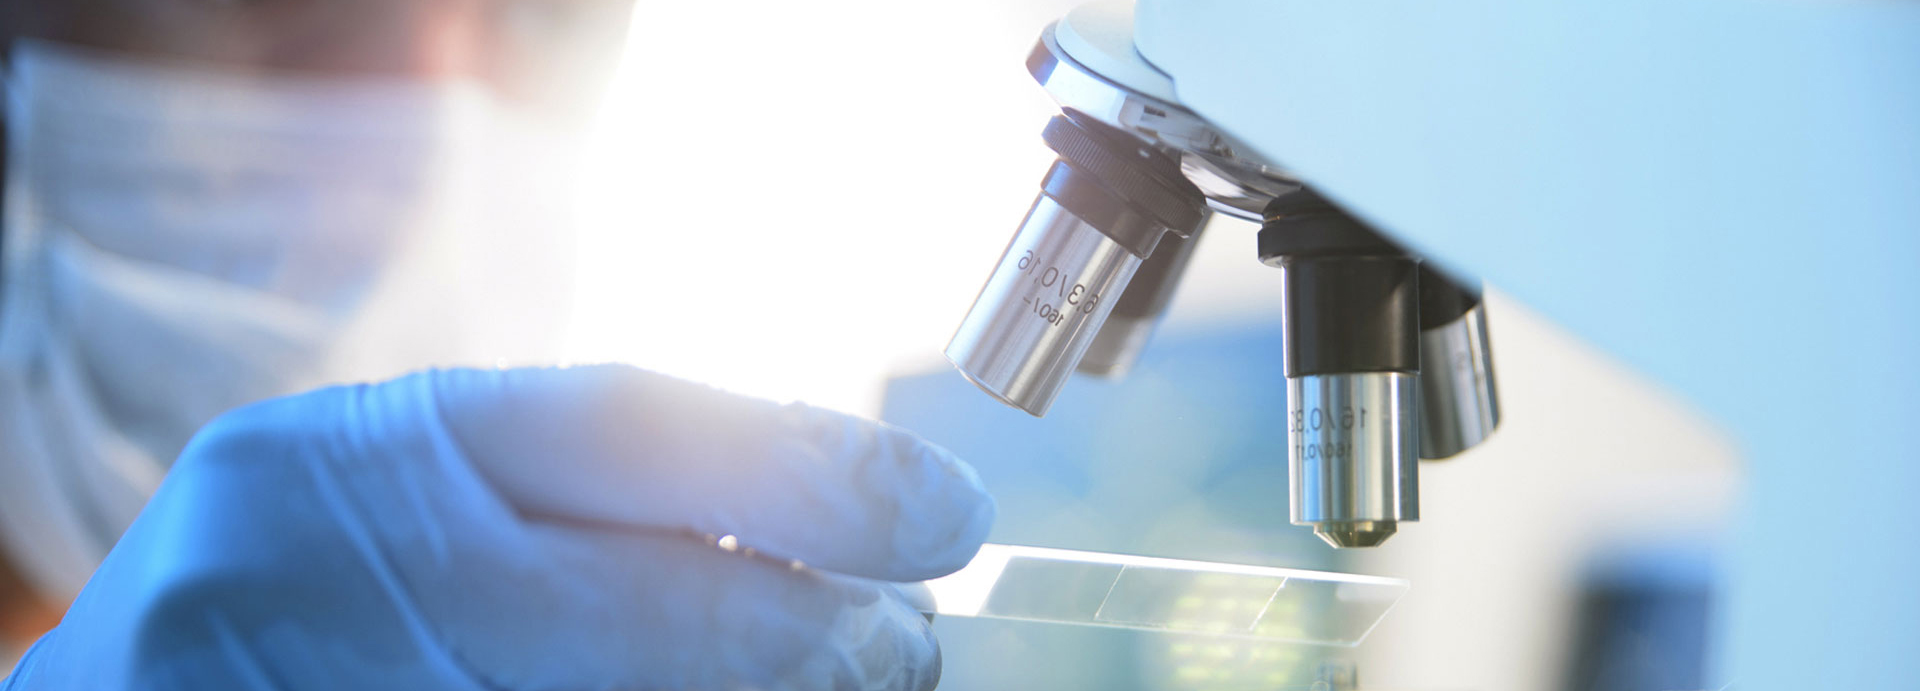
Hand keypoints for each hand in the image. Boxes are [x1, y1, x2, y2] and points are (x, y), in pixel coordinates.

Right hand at [3, 365, 994, 689]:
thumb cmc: (314, 574)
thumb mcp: (425, 480)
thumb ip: (596, 490)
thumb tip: (845, 520)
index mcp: (370, 447)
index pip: (628, 430)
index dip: (814, 473)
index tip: (947, 513)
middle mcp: (342, 576)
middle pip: (664, 615)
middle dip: (824, 639)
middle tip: (903, 644)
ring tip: (830, 685)